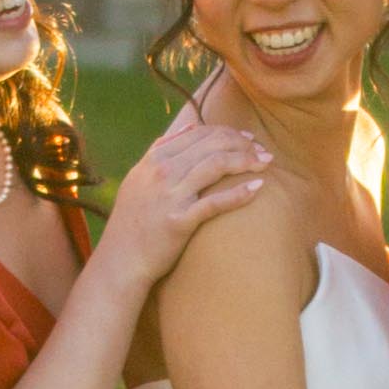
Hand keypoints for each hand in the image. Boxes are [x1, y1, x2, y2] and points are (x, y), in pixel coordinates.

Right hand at [103, 79, 274, 290]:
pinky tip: (259, 188)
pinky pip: (215, 202)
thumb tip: (187, 128)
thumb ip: (161, 153)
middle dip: (243, 144)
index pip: (198, 133)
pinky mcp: (179, 221)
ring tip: (267, 163)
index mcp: (154, 159)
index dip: (228, 132)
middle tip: (263, 152)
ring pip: (216, 165)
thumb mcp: (139, 179)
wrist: (121, 260)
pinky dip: (239, 193)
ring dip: (247, 160)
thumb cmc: (133, 222)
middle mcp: (161, 172)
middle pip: (212, 144)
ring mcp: (170, 196)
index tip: (248, 139)